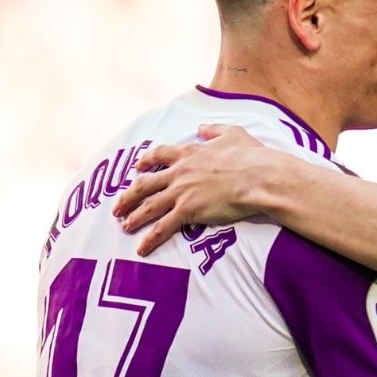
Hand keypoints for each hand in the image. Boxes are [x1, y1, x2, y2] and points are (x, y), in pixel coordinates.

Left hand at [112, 123, 270, 254]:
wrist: (258, 176)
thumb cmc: (250, 155)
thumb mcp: (233, 133)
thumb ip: (214, 129)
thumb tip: (202, 128)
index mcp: (189, 153)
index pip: (159, 155)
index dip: (145, 161)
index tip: (137, 167)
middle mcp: (179, 172)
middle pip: (145, 184)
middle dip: (128, 196)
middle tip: (117, 205)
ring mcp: (181, 192)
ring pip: (148, 206)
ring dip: (133, 217)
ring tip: (124, 226)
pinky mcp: (188, 211)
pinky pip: (163, 227)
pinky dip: (150, 239)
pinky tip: (141, 249)